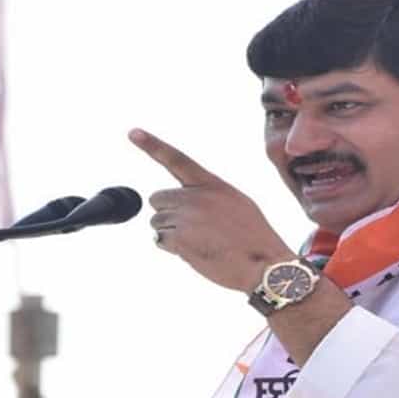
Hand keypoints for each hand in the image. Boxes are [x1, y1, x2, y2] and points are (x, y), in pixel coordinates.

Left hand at [129, 128, 294, 291]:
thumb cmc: (253, 238)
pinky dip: (172, 247)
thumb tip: (182, 200)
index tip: (133, 133)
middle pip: (157, 198)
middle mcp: (196, 197)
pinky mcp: (180, 239)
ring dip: (170, 233)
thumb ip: (209, 195)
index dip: (152, 145)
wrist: (265, 265)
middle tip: (190, 227)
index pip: (177, 159)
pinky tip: (195, 251)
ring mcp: (186, 217)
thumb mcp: (237, 203)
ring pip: (157, 222)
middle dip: (167, 213)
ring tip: (199, 241)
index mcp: (212, 184)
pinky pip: (159, 239)